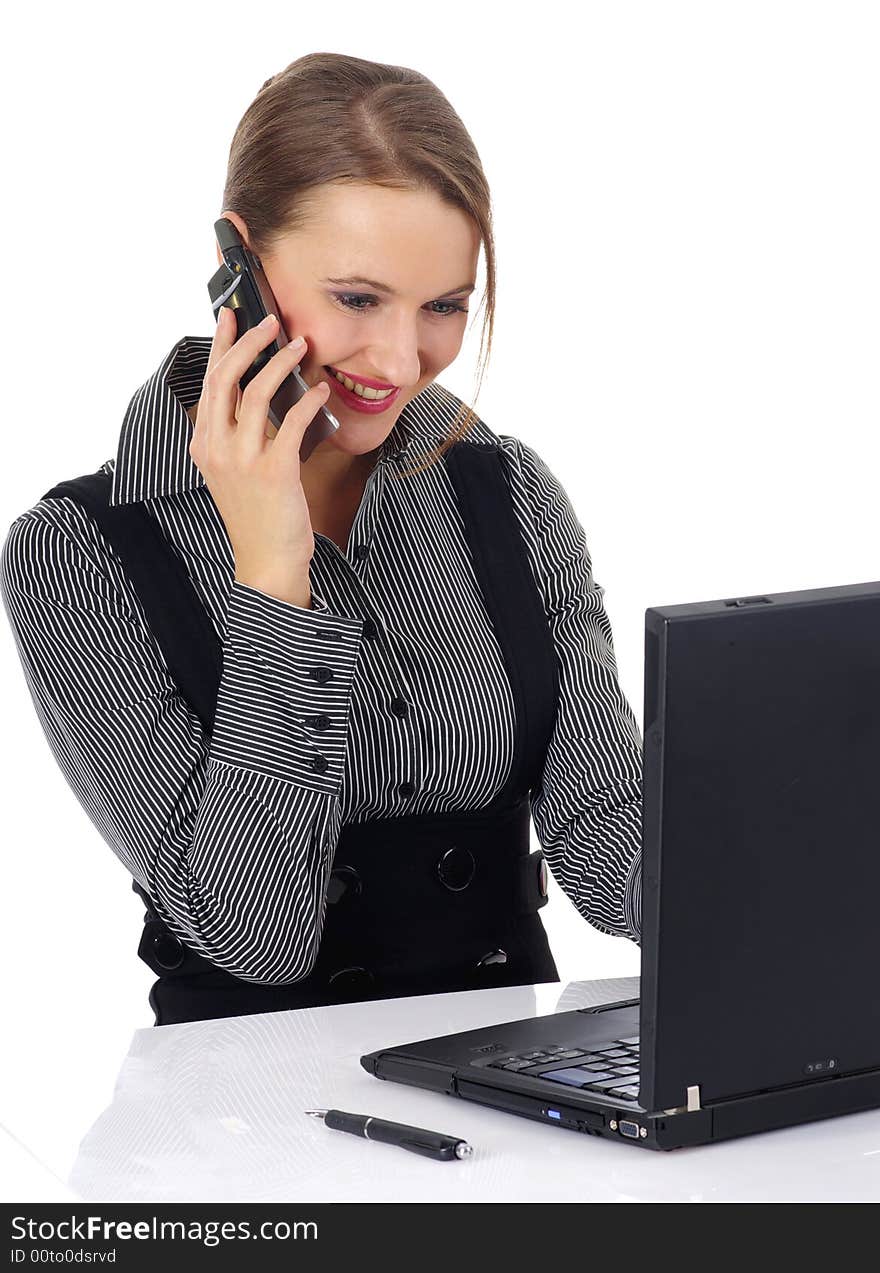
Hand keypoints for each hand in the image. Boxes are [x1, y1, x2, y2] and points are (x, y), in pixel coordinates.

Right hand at [188, 307, 330, 579]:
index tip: (232, 316)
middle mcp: (216, 448)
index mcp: (203, 445)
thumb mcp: (234, 472)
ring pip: (256, 393)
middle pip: (226, 378)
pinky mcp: (273, 471)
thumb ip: (239, 436)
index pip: (209, 383)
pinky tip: (320, 392)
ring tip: (301, 347)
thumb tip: (263, 394)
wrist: (267, 561)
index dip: (221, 345)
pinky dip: (307, 401)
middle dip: (249, 342)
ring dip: (281, 364)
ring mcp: (242, 459)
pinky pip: (291, 422)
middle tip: (271, 322)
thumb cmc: (258, 516)